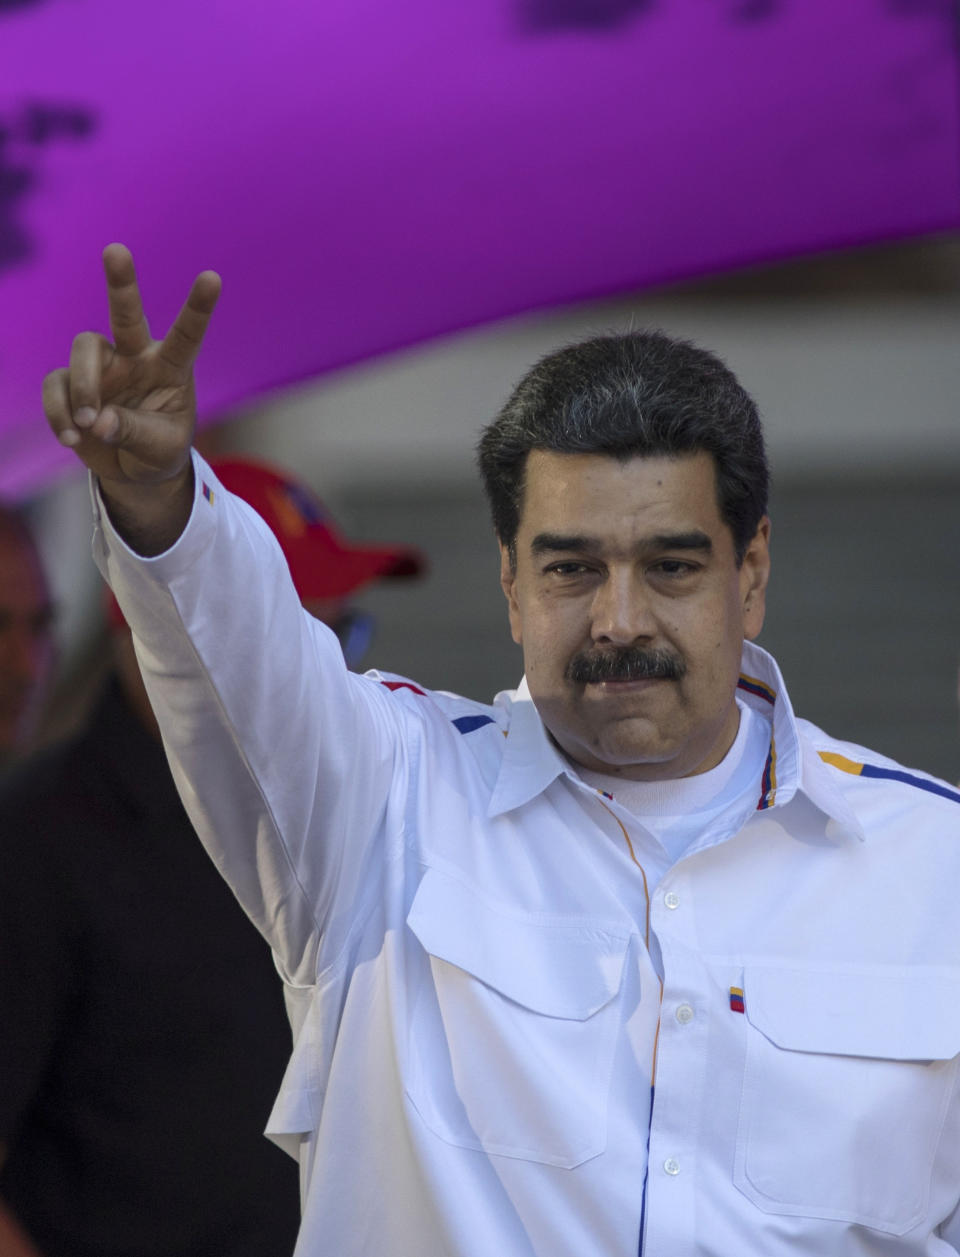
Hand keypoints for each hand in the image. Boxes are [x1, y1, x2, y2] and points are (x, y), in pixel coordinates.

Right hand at [42, 244, 220, 488]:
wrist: (134, 471)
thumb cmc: (159, 451)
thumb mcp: (160, 449)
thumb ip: (133, 432)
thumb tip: (97, 421)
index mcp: (171, 369)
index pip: (186, 335)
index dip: (198, 308)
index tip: (212, 278)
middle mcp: (136, 358)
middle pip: (126, 313)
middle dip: (121, 283)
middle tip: (116, 250)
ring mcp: (102, 367)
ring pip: (84, 347)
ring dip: (83, 386)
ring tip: (89, 423)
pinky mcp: (70, 383)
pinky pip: (57, 385)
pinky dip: (59, 412)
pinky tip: (72, 438)